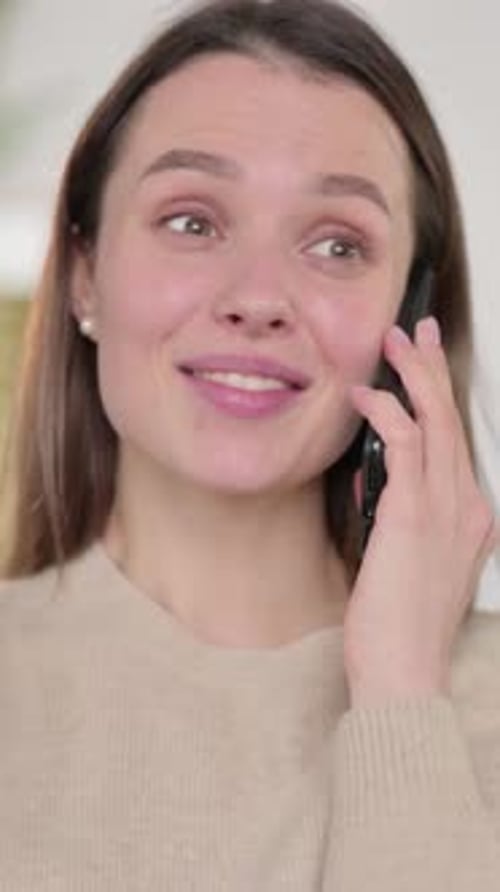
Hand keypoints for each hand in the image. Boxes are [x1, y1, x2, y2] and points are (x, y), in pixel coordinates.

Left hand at [344, 317, 497, 708]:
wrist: (404, 675)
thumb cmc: (399, 625)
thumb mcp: (404, 559)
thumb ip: (395, 513)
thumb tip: (372, 476)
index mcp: (469, 517)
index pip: (455, 441)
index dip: (440, 397)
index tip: (423, 365)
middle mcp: (467, 505)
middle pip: (451, 420)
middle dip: (433, 368)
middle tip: (416, 330)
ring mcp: (446, 509)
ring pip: (435, 422)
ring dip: (414, 375)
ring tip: (394, 340)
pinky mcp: (414, 515)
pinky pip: (404, 445)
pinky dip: (387, 413)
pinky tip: (367, 394)